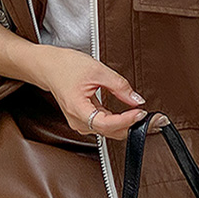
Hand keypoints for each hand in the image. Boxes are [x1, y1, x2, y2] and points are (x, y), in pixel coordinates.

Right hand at [35, 45, 163, 139]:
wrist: (49, 66)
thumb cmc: (66, 66)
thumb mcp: (96, 70)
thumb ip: (119, 86)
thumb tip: (136, 99)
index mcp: (78, 109)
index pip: (107, 123)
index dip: (126, 120)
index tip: (140, 113)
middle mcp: (78, 121)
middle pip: (110, 131)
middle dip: (131, 125)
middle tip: (150, 117)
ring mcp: (80, 123)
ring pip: (109, 131)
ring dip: (126, 124)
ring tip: (142, 115)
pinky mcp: (84, 120)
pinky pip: (104, 125)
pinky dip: (118, 121)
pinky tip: (129, 115)